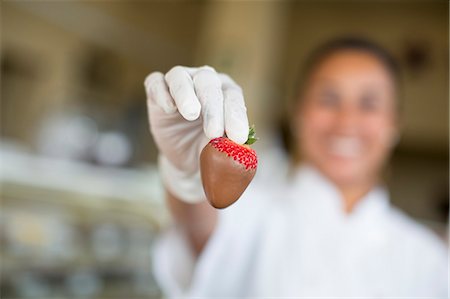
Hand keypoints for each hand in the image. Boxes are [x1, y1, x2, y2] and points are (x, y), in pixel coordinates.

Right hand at [145, 66, 248, 202]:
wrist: (189, 158)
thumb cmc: (211, 147)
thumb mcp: (224, 148)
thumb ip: (231, 144)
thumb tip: (238, 146)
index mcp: (226, 90)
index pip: (232, 96)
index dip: (235, 115)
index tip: (238, 137)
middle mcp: (204, 79)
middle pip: (208, 82)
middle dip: (212, 108)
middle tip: (214, 133)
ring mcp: (179, 82)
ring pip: (180, 77)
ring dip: (186, 95)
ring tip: (191, 114)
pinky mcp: (156, 90)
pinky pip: (155, 83)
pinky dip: (161, 93)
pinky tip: (169, 109)